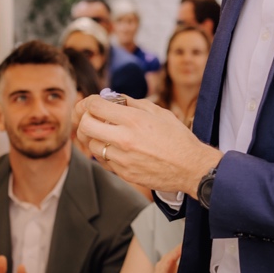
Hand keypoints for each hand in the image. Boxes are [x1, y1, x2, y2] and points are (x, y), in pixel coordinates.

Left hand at [74, 95, 220, 194]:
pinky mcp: (124, 173)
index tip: (92, 103)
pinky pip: (102, 161)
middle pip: (85, 126)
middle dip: (83, 119)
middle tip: (90, 118)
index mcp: (133, 120)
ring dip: (93, 137)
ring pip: (90, 146)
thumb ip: (133, 104)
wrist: (190, 167)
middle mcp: (125, 139)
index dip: (89, 102)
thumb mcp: (158, 112)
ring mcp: (122, 159)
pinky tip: (112, 148)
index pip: (95, 106)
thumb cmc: (177, 138)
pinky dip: (103, 152)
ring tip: (103, 133)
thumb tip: (113, 99)